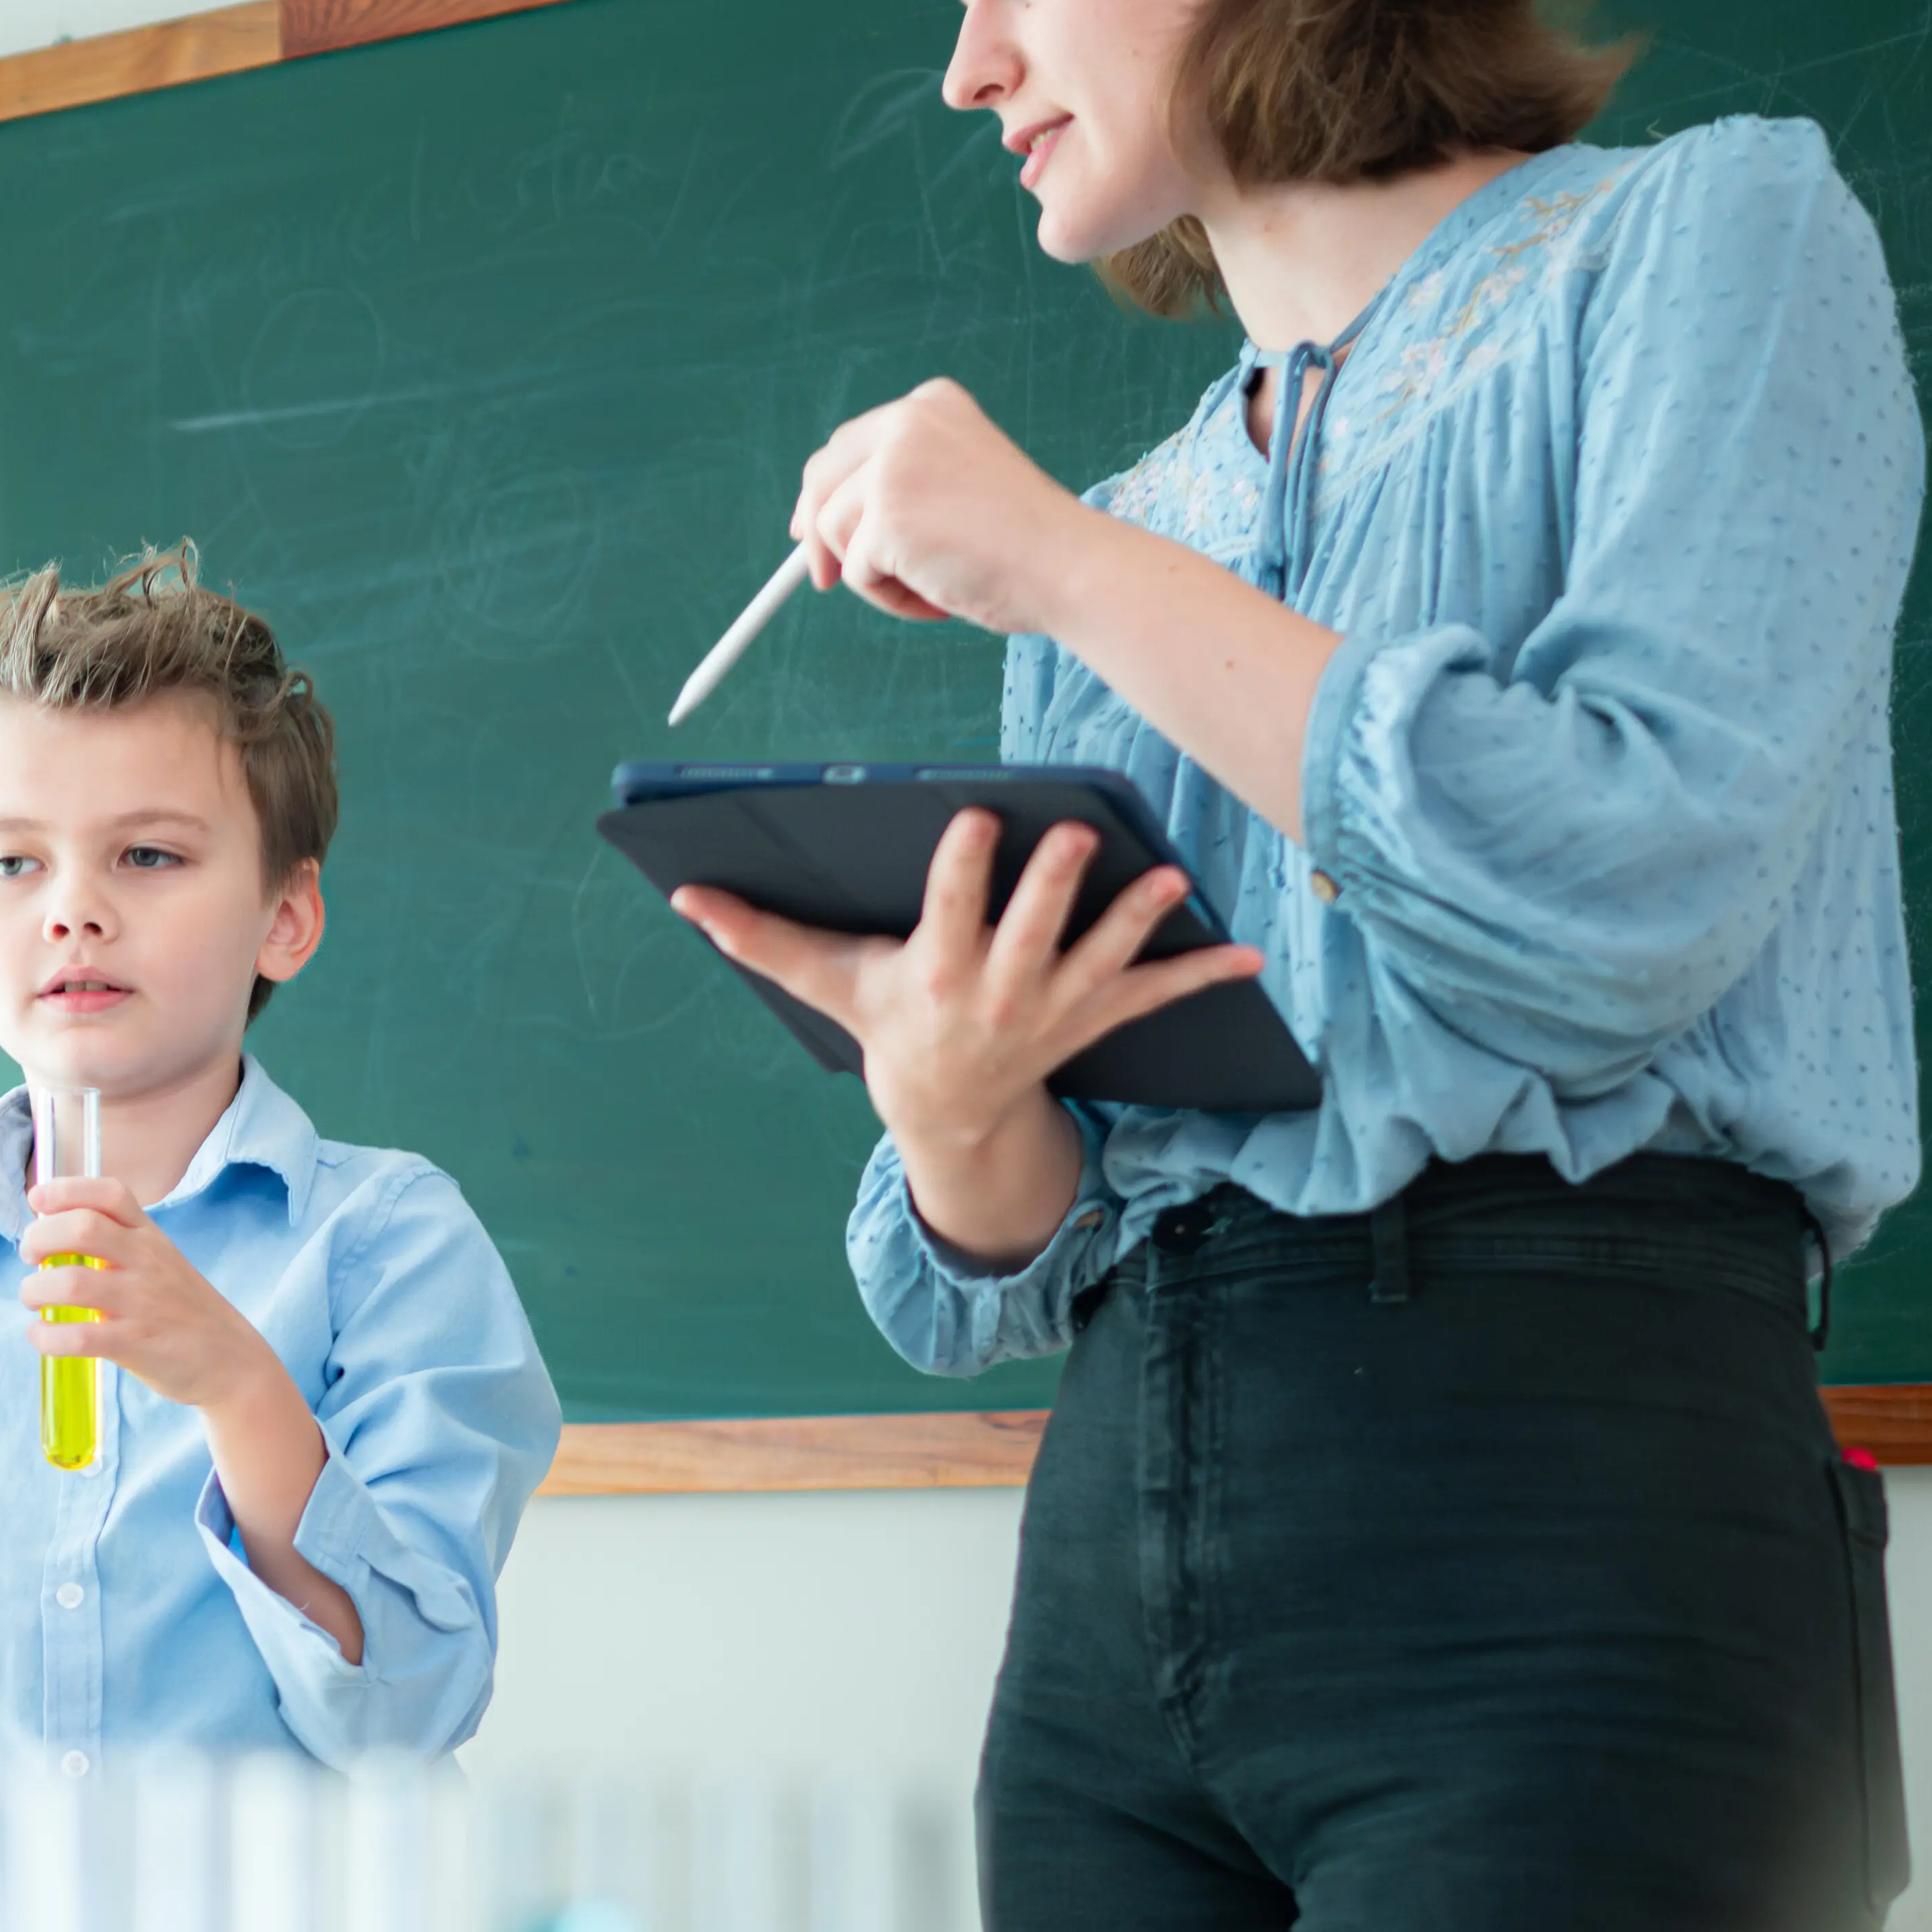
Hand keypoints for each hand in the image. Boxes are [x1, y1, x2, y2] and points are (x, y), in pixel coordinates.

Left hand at [14, 1182, 292, 1428]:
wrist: (233, 1362)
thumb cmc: (184, 1312)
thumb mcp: (161, 1262)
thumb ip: (119, 1245)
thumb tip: (53, 1236)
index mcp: (150, 1237)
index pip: (109, 1193)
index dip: (65, 1189)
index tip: (37, 1199)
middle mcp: (146, 1262)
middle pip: (83, 1227)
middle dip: (40, 1236)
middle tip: (30, 1256)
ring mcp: (142, 1303)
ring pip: (72, 1283)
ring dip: (35, 1289)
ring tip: (33, 1298)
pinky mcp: (136, 1344)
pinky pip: (79, 1337)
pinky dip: (47, 1336)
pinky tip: (41, 1335)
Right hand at [668, 809, 1268, 1258]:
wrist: (947, 1116)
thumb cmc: (886, 1029)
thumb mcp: (824, 986)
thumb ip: (760, 938)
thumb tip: (684, 894)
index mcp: (935, 976)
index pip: (947, 912)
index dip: (962, 868)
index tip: (977, 815)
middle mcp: (998, 996)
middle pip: (1029, 933)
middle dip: (1051, 887)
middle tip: (1074, 834)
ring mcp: (1052, 1011)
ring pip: (1099, 960)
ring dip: (1136, 922)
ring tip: (1167, 879)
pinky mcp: (1092, 1020)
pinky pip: (1153, 998)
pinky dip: (1200, 976)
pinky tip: (1247, 954)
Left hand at [793, 378, 1118, 635]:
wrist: (1068, 565)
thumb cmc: (1026, 541)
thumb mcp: (956, 485)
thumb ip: (901, 485)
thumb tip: (813, 525)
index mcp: (929, 405)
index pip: (847, 445)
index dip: (823, 492)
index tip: (807, 531)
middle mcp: (907, 423)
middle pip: (821, 479)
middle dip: (816, 534)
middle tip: (822, 579)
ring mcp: (893, 468)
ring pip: (833, 533)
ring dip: (872, 575)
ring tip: (932, 586)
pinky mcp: (885, 517)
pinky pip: (854, 573)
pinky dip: (889, 599)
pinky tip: (938, 597)